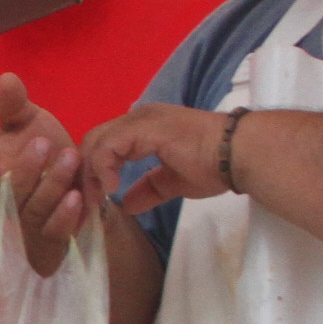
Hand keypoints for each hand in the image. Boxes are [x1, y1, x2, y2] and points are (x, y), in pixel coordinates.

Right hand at [0, 72, 84, 274]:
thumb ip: (14, 104)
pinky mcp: (51, 239)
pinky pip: (54, 233)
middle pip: (7, 192)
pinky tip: (78, 196)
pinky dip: (64, 217)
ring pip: (33, 209)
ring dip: (51, 184)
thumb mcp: (29, 122)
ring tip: (71, 157)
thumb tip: (7, 78)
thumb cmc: (42, 148)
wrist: (77, 180)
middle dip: (25, 169)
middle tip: (43, 143)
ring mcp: (27, 223)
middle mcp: (5, 200)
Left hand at [81, 104, 233, 213]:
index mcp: (144, 128)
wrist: (236, 155)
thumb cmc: (212, 166)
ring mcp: (140, 120)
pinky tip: (111, 189)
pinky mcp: (143, 127)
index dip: (94, 172)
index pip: (104, 144)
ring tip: (97, 200)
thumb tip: (127, 205)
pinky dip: (103, 167)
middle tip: (88, 204)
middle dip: (85, 174)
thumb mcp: (172, 183)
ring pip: (97, 141)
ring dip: (91, 173)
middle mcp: (138, 118)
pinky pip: (109, 145)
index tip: (94, 202)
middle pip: (93, 140)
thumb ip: (149, 190)